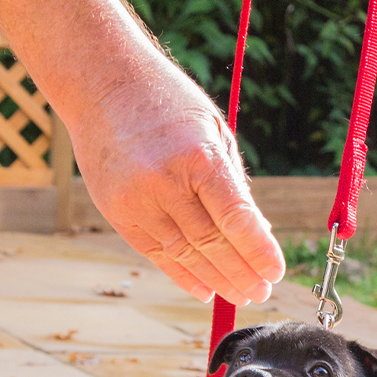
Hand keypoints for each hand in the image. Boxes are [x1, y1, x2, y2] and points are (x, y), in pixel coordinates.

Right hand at [70, 70, 284, 305]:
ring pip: (184, 254)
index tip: (276, 272)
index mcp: (197, 156)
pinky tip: (205, 288)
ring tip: (240, 294)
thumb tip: (256, 231)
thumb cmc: (166, 102)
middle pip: (211, 243)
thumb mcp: (212, 130)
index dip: (258, 250)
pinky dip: (182, 274)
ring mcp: (136, 200)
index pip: (235, 217)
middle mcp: (164, 182)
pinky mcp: (117, 212)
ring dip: (216, 279)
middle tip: (262, 291)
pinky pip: (155, 253)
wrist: (100, 83)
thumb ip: (231, 181)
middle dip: (241, 272)